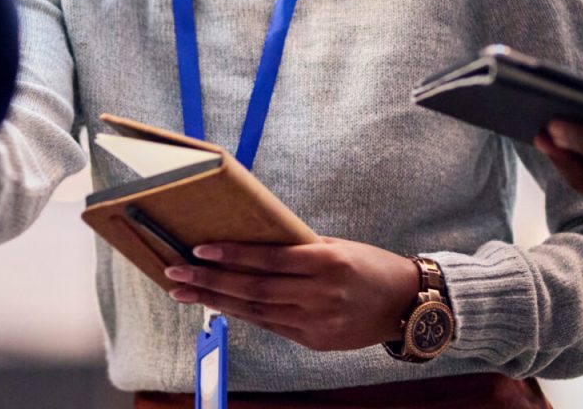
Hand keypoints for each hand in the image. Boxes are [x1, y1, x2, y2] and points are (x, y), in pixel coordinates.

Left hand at [162, 239, 418, 351]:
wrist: (407, 305)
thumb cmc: (369, 266)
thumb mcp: (337, 246)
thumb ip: (298, 248)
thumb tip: (251, 240)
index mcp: (328, 262)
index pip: (270, 259)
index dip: (233, 255)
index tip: (199, 248)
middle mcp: (321, 294)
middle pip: (255, 289)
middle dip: (210, 281)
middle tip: (175, 273)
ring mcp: (318, 321)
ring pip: (257, 312)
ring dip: (216, 300)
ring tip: (184, 291)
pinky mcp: (315, 341)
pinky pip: (271, 325)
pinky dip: (242, 314)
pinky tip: (218, 304)